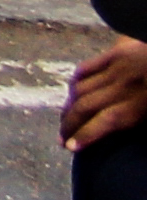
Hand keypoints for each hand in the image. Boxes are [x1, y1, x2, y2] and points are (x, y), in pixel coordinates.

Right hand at [68, 38, 146, 152]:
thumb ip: (142, 117)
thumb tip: (121, 127)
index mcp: (141, 103)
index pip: (104, 122)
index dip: (84, 135)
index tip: (70, 147)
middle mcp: (124, 85)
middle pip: (86, 106)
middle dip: (70, 124)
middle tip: (61, 139)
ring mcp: (117, 66)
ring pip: (81, 88)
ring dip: (69, 105)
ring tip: (65, 119)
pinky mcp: (116, 53)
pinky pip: (86, 68)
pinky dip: (76, 82)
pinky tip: (72, 93)